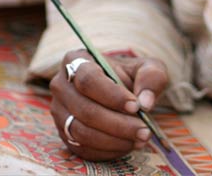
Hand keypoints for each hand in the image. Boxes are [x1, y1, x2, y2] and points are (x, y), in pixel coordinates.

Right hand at [49, 48, 168, 160]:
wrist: (121, 89)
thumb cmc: (132, 75)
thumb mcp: (147, 68)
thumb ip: (151, 78)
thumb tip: (145, 102)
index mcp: (77, 60)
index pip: (89, 79)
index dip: (112, 96)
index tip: (136, 106)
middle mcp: (61, 86)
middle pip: (85, 109)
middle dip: (117, 123)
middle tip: (144, 130)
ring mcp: (59, 112)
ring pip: (82, 132)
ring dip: (113, 140)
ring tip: (139, 138)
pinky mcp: (64, 134)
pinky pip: (82, 148)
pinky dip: (107, 150)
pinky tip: (127, 145)